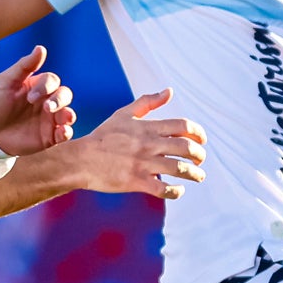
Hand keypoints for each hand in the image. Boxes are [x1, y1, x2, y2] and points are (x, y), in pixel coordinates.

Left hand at [0, 45, 76, 156]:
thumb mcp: (5, 81)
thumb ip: (24, 66)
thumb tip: (41, 48)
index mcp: (37, 87)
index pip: (52, 81)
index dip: (46, 86)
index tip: (30, 97)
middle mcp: (46, 101)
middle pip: (65, 95)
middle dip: (60, 99)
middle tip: (47, 107)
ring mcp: (48, 120)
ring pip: (68, 114)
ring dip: (68, 114)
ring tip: (63, 118)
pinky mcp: (48, 137)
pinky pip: (65, 134)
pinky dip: (68, 132)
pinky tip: (63, 132)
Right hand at [64, 90, 206, 198]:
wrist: (81, 159)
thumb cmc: (102, 137)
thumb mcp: (124, 114)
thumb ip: (147, 102)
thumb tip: (168, 92)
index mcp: (147, 127)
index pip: (183, 126)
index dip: (198, 133)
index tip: (201, 141)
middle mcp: (148, 144)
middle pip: (186, 148)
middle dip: (199, 155)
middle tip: (200, 160)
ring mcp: (143, 163)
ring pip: (179, 169)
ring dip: (194, 174)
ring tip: (198, 176)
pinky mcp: (137, 181)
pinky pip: (163, 189)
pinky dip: (176, 191)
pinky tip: (178, 190)